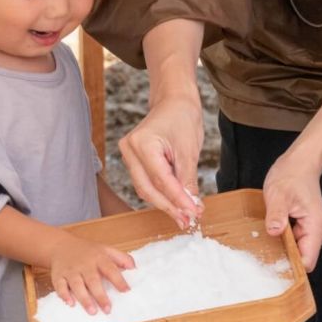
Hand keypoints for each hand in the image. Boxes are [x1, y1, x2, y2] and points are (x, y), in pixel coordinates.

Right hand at [49, 235, 134, 314]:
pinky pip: (60, 286)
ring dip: (84, 298)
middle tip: (108, 309)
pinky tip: (70, 303)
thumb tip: (134, 268)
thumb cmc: (87, 251)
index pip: (110, 269)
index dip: (118, 280)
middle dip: (100, 295)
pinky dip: (64, 295)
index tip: (127, 291)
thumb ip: (121, 258)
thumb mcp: (105, 249)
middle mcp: (84, 264)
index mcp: (98, 258)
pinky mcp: (58, 276)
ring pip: (77, 284)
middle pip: (93, 280)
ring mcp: (71, 270)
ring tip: (92, 311)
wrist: (61, 245)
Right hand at [118, 92, 203, 227]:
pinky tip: (176, 203)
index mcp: (142, 143)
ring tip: (185, 215)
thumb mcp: (189, 150)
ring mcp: (128, 155)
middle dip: (170, 206)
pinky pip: (146, 183)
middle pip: (148, 189)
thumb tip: (192, 206)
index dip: (178, 200)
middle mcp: (129, 150)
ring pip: (145, 189)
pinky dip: (161, 194)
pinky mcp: (133, 160)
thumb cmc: (182, 117)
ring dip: (165, 203)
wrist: (174, 101)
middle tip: (188, 220)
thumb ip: (188, 181)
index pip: (161, 180)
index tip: (193, 214)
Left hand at [263, 151, 321, 272]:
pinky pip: (296, 242)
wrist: (300, 165)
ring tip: (270, 232)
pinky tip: (275, 229)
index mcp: (316, 227)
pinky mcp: (309, 229)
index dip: (290, 267)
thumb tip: (274, 232)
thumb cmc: (291, 176)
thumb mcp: (278, 194)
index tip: (271, 264)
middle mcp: (321, 233)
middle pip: (302, 258)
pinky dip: (285, 239)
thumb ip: (277, 215)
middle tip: (264, 246)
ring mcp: (316, 232)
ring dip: (283, 245)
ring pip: (298, 250)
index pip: (307, 261)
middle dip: (284, 255)